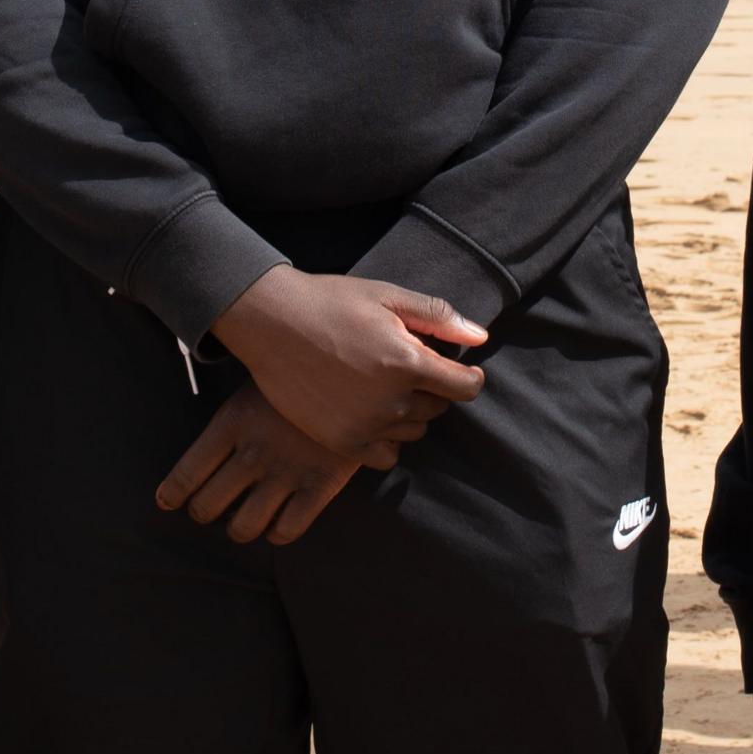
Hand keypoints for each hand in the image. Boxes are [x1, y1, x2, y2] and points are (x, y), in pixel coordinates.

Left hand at [154, 382, 357, 543]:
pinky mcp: (320, 487)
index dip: (172, 494)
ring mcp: (286, 472)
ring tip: (242, 519)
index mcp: (231, 422)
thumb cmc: (300, 376)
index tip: (167, 501)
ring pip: (242, 528)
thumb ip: (232, 416)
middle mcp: (253, 452)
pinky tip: (277, 520)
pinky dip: (276, 533)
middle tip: (210, 506)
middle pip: (206, 507)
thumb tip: (206, 447)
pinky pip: (285, 532)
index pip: (186, 474)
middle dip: (204, 511)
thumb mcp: (256, 381)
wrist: (360, 370)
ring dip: (238, 528)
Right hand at [206, 266, 487, 462]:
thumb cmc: (331, 302)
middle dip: (430, 389)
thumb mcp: (387, 297)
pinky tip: (370, 413)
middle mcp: (389, 402)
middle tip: (400, 365)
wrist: (271, 322)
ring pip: (412, 431)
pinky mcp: (341, 442)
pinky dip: (385, 439)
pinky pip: (385, 457)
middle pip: (436, 410)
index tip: (457, 369)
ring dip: (407, 413)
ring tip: (379, 384)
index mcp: (407, 363)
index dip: (466, 376)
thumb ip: (438, 317)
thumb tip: (481, 337)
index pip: (465, 388)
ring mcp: (364, 426)